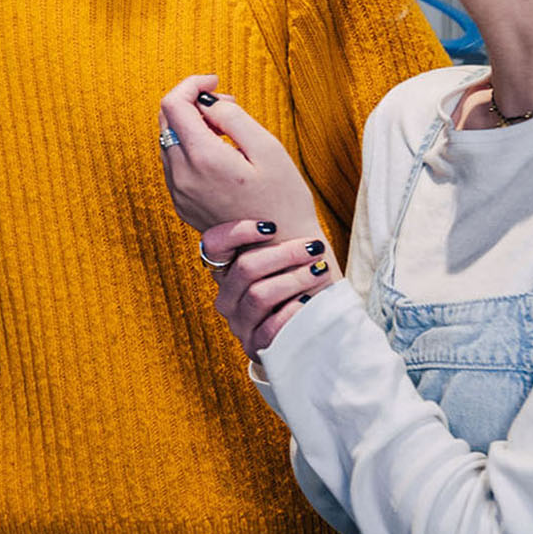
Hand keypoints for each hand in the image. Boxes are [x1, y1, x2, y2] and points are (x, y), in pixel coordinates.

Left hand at [157, 74, 321, 234]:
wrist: (280, 251)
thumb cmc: (283, 199)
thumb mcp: (268, 149)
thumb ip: (232, 117)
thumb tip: (206, 101)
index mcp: (202, 158)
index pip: (173, 104)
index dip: (191, 85)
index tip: (215, 81)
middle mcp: (181, 176)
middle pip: (166, 121)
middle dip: (191, 103)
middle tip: (226, 104)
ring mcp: (178, 192)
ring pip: (168, 141)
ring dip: (190, 125)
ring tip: (227, 128)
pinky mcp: (181, 204)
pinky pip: (174, 163)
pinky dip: (189, 147)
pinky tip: (219, 151)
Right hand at [200, 220, 340, 353]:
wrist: (308, 336)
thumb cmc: (299, 286)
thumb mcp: (286, 258)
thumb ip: (277, 234)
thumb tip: (279, 187)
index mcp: (225, 272)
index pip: (213, 244)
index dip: (238, 231)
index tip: (272, 226)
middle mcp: (226, 298)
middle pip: (244, 268)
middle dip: (284, 254)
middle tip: (314, 247)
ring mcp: (239, 323)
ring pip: (259, 295)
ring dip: (295, 280)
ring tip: (319, 271)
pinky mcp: (255, 346)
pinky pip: (270, 327)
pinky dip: (293, 311)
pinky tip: (311, 301)